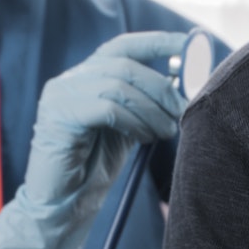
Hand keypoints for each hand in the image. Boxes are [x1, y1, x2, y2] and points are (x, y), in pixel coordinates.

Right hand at [0, 31, 187, 248]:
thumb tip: (185, 82)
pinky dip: (132, 122)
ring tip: (165, 132)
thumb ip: (147, 102)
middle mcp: (69, 79)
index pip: (124, 46)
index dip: (159, 42)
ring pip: (117, 85)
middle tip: (182, 110)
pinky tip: (142, 138)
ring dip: (151, 109)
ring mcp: (59, 96)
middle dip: (161, 86)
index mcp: (86, 76)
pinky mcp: (57, 117)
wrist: (63, 205)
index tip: (191, 44)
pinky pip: (105, 108)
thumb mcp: (129, 126)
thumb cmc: (96, 166)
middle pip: (124, 64)